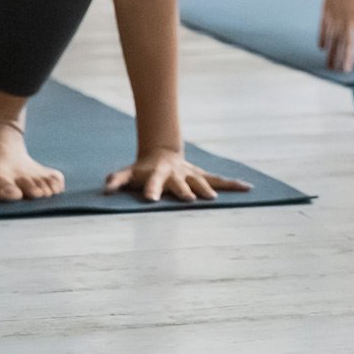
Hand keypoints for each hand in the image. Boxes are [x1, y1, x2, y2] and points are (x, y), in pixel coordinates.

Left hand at [105, 148, 254, 201]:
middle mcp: (176, 174)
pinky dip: (233, 184)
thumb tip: (105, 188)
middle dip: (185, 191)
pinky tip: (248, 188)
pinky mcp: (202, 176)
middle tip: (190, 200)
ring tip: (215, 199)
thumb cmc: (142, 170)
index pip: (153, 182)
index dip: (151, 189)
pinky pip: (219, 180)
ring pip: (202, 181)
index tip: (150, 199)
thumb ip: (117, 180)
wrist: (162, 153)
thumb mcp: (127, 173)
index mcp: (157, 174)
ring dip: (208, 189)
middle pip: (180, 183)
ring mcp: (190, 174)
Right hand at [319, 0, 353, 70]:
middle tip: (345, 73)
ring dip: (332, 55)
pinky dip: (323, 39)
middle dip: (346, 61)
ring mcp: (336, 15)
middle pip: (347, 46)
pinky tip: (323, 48)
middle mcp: (350, 20)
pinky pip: (324, 29)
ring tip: (330, 67)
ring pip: (333, 41)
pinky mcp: (326, 9)